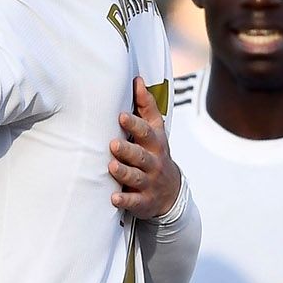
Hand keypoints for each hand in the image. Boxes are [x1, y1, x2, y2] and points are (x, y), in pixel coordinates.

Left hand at [109, 77, 181, 217]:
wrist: (171, 192)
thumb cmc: (156, 154)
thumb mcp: (156, 131)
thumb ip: (146, 107)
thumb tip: (137, 79)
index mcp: (155, 143)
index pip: (147, 132)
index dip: (134, 124)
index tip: (121, 116)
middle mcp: (153, 163)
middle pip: (141, 156)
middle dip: (128, 150)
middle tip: (113, 144)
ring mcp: (149, 183)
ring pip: (136, 178)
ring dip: (124, 172)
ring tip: (111, 166)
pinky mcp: (144, 201)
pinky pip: (134, 202)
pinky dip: (125, 201)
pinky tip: (114, 198)